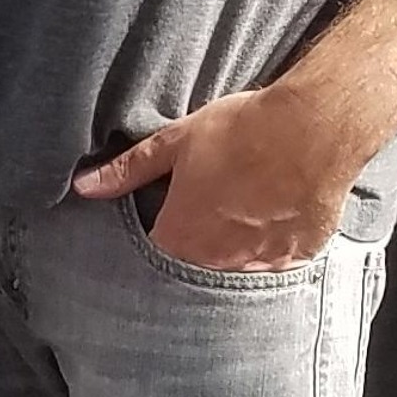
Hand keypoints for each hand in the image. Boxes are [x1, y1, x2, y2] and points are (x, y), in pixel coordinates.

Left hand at [72, 74, 377, 271]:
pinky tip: (273, 213)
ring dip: (232, 246)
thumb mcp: (177, 142)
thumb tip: (84, 186)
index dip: (159, 234)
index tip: (167, 216)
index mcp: (181, 237)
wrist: (312, 129)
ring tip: (242, 205)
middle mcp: (217, 261)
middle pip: (195, 265)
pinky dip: (270, 244)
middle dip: (195, 243)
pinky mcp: (297, 257)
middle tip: (210, 205)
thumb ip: (129, 169)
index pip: (155, 255)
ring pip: (235, 267)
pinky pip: (275, 263)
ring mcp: (260, 263)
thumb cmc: (242, 132)